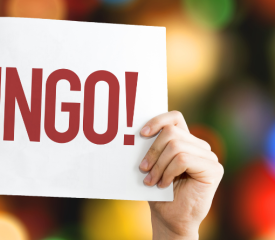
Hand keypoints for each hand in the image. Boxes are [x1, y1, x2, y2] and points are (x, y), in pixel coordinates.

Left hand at [140, 111, 223, 239]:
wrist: (171, 219)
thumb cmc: (159, 192)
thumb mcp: (152, 165)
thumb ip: (151, 148)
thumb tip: (135, 132)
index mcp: (186, 141)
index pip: (174, 118)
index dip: (157, 120)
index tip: (142, 134)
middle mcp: (199, 146)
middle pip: (171, 132)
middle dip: (152, 151)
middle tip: (143, 169)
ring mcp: (209, 156)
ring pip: (175, 146)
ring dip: (158, 165)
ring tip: (152, 180)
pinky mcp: (213, 169)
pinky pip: (183, 159)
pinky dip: (169, 172)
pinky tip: (164, 184)